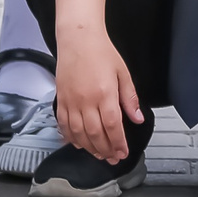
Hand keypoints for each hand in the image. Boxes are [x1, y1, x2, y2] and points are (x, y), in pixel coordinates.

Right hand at [56, 32, 142, 164]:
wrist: (78, 37)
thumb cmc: (101, 51)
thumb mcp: (123, 72)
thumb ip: (130, 98)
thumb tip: (137, 118)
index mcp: (105, 93)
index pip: (113, 127)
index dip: (118, 143)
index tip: (123, 152)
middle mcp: (86, 100)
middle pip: (96, 134)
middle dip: (105, 150)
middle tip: (112, 158)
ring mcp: (71, 101)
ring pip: (79, 133)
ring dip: (89, 148)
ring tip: (98, 154)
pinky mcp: (60, 99)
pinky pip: (63, 124)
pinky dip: (70, 137)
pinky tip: (78, 143)